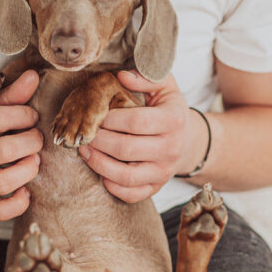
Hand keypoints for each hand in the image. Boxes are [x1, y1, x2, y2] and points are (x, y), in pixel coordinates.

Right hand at [0, 70, 42, 220]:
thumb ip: (8, 97)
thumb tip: (34, 76)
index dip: (23, 114)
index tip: (31, 116)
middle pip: (6, 150)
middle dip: (31, 141)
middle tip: (35, 138)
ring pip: (4, 182)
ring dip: (28, 170)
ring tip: (33, 160)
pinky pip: (1, 212)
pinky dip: (18, 203)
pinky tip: (25, 190)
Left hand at [78, 70, 205, 202]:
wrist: (187, 140)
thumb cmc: (168, 110)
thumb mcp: (164, 87)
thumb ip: (146, 77)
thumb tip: (122, 76)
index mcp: (173, 120)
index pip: (136, 121)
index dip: (111, 118)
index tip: (98, 114)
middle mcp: (171, 149)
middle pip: (126, 149)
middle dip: (99, 140)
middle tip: (84, 132)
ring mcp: (164, 172)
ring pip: (126, 176)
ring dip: (98, 164)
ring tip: (85, 150)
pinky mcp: (156, 187)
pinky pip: (131, 194)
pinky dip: (112, 186)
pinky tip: (101, 171)